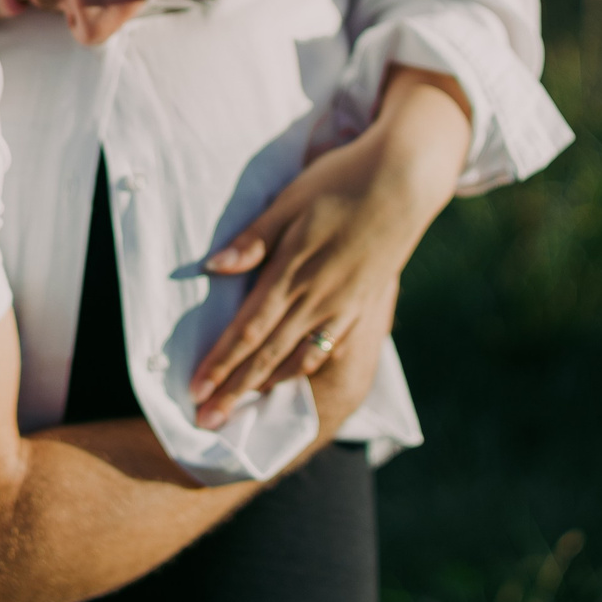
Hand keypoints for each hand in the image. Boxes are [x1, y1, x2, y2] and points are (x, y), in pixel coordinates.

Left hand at [188, 67, 470, 427]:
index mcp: (292, 270)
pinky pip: (327, 346)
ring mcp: (341, 304)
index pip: (247, 329)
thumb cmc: (341, 180)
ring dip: (263, 387)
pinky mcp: (361, 303)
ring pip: (295, 357)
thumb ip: (253, 239)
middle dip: (233, 390)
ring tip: (238, 412)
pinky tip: (287, 382)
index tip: (195, 390)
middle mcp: (316, 297)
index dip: (220, 363)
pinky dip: (302, 369)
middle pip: (266, 354)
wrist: (405, 179)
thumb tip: (213, 268)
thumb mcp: (290, 201)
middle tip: (207, 421)